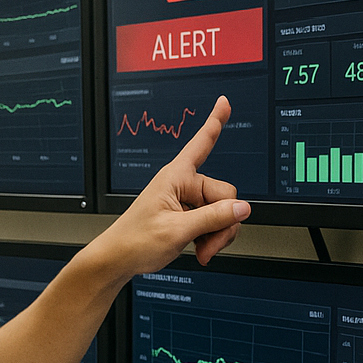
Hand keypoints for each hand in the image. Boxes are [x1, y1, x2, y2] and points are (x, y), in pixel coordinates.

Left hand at [94, 96, 249, 275]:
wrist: (119, 260)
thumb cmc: (135, 241)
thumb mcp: (177, 230)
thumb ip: (213, 218)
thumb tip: (242, 208)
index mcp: (176, 177)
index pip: (200, 144)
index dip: (214, 122)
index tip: (224, 102)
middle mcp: (183, 185)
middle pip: (226, 195)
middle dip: (223, 223)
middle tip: (208, 245)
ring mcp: (187, 201)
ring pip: (224, 213)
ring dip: (218, 235)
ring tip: (202, 250)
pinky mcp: (189, 216)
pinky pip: (216, 223)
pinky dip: (212, 239)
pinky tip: (200, 249)